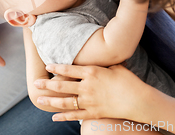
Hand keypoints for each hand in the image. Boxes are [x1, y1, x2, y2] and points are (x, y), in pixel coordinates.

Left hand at [33, 64, 156, 121]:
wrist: (138, 100)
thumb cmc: (129, 81)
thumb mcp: (115, 67)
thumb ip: (103, 64)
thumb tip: (99, 57)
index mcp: (92, 72)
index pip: (69, 69)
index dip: (57, 67)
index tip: (47, 66)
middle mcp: (87, 87)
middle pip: (62, 85)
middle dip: (47, 84)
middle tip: (35, 83)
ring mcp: (89, 101)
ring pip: (65, 102)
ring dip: (50, 101)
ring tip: (39, 100)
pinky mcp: (93, 113)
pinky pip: (75, 116)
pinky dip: (63, 117)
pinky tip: (54, 117)